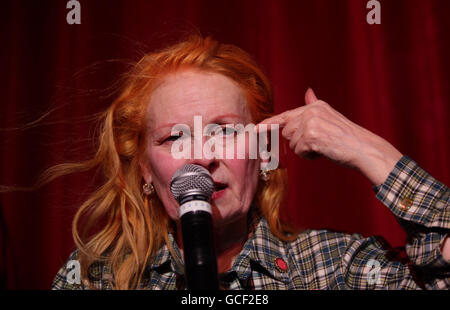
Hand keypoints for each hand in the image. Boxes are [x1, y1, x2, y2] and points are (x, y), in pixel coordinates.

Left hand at [256, 88, 402, 184]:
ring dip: (305, 150)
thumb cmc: (347, 138)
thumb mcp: (329, 117)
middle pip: (287, 132)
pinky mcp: (311, 136)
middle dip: (298, 142)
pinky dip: (309, 156)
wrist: (363, 148)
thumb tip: (308, 92)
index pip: (287, 115)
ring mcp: (311, 123)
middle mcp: (311, 111)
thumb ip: (314, 106)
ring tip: (323, 147)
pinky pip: (299, 151)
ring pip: (292, 143)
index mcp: (315, 106)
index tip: (257, 127)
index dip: (270, 123)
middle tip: (319, 143)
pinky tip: (324, 152)